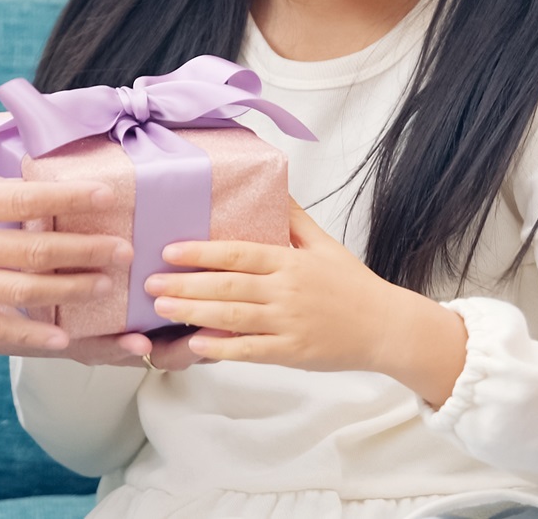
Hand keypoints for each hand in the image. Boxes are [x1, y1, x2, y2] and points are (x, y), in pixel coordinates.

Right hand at [0, 171, 130, 353]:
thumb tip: (9, 190)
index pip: (21, 196)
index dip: (67, 196)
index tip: (103, 194)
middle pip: (35, 246)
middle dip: (85, 248)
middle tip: (122, 249)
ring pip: (23, 289)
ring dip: (71, 288)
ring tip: (105, 285)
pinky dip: (30, 336)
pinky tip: (61, 338)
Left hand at [144, 202, 468, 404]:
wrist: (389, 327)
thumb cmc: (352, 284)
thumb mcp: (324, 243)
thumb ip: (293, 217)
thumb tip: (273, 183)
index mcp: (291, 261)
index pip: (239, 253)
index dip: (202, 252)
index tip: (170, 250)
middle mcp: (287, 291)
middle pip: (229, 286)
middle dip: (185, 284)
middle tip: (148, 283)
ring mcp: (290, 323)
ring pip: (235, 318)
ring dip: (194, 312)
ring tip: (161, 308)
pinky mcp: (294, 353)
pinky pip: (252, 351)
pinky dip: (223, 348)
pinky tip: (196, 342)